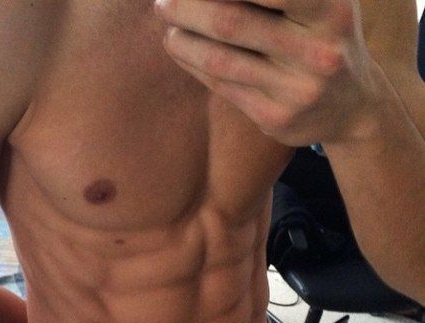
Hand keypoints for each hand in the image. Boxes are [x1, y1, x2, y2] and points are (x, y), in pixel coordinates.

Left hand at [154, 0, 381, 146]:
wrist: (354, 107)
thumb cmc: (327, 39)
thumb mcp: (323, 3)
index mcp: (332, 10)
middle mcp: (318, 51)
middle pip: (233, 23)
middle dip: (190, 7)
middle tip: (162, 0)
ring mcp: (296, 89)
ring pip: (221, 60)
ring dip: (184, 39)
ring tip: (166, 20)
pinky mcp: (275, 117)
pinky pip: (222, 86)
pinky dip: (194, 64)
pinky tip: (179, 47)